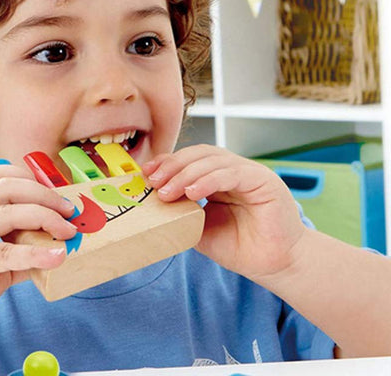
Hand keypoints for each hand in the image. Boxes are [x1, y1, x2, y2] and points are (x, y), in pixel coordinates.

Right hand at [0, 164, 75, 333]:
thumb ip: (18, 250)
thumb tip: (55, 248)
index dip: (27, 176)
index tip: (52, 190)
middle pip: (8, 187)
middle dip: (44, 195)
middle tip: (69, 210)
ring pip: (10, 212)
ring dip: (46, 218)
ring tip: (67, 231)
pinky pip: (6, 252)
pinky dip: (36, 254)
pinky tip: (56, 257)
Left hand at [143, 144, 306, 282]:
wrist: (273, 266)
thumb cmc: (239, 247)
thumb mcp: (199, 227)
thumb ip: (180, 211)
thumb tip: (152, 201)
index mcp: (217, 177)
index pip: (189, 159)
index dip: (167, 163)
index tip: (146, 173)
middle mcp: (232, 170)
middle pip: (198, 154)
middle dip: (172, 165)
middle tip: (154, 182)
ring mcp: (248, 172)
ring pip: (212, 160)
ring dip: (186, 173)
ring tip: (168, 191)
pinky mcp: (263, 180)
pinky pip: (231, 173)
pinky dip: (208, 179)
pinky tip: (192, 191)